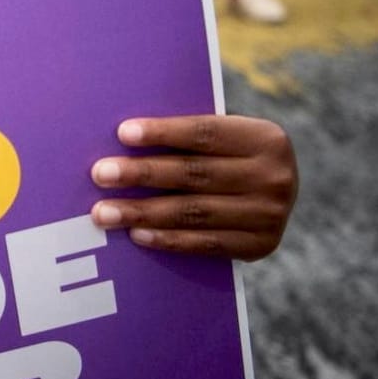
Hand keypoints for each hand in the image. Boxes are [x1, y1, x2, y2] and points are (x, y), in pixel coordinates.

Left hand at [89, 115, 297, 260]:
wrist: (277, 195)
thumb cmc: (232, 157)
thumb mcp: (226, 137)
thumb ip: (190, 137)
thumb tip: (123, 138)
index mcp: (265, 138)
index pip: (205, 133)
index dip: (163, 133)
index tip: (123, 133)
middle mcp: (274, 177)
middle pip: (195, 174)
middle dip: (143, 174)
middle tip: (100, 174)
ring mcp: (270, 215)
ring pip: (194, 212)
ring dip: (143, 212)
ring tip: (104, 212)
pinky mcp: (260, 245)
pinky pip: (205, 244)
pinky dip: (168, 239)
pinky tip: (136, 234)